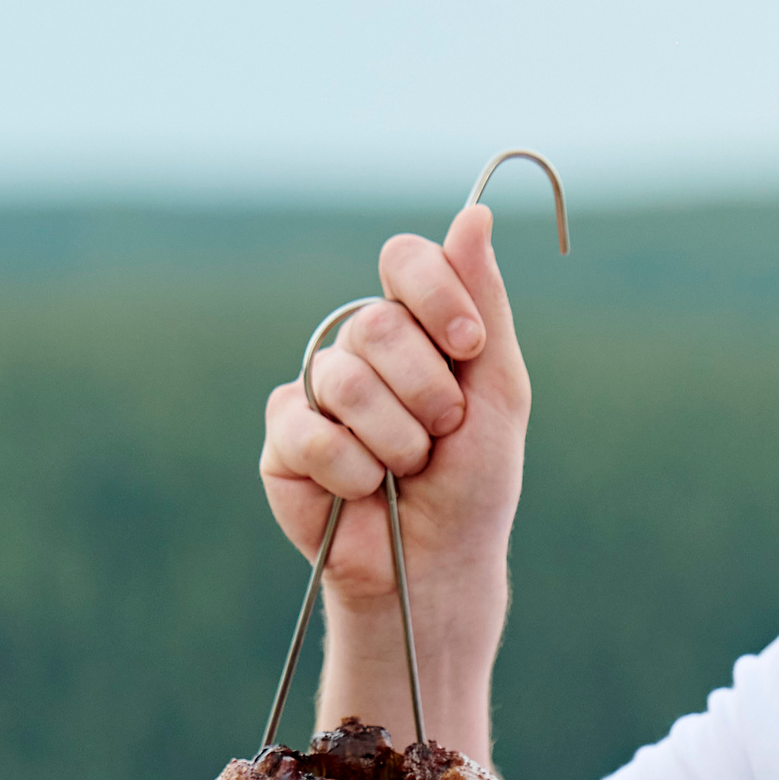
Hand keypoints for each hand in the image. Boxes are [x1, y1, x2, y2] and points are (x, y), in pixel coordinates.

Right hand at [256, 203, 524, 760]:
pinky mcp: (281, 441)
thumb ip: (483, 304)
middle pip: (375, 322)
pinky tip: (363, 492)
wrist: (437, 565)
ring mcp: (315, 392)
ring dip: (395, 439)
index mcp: (413, 326)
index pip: (404, 261)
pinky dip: (351, 471)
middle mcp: (359, 350)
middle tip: (441, 434)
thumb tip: (474, 214)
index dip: (436, 296)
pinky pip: (308, 430)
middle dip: (426, 390)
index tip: (469, 348)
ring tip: (405, 471)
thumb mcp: (497, 389)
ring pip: (344, 378)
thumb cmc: (473, 482)